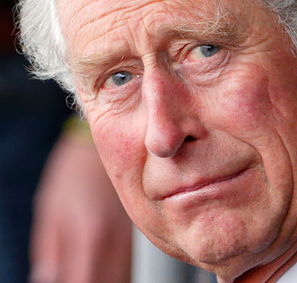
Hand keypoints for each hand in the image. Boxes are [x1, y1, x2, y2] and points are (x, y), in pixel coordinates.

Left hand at [29, 124, 132, 282]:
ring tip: (91, 273)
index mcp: (90, 236)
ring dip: (110, 280)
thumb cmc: (78, 171)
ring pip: (124, 277)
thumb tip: (47, 277)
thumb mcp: (51, 208)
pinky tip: (107, 268)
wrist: (116, 138)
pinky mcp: (141, 232)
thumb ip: (48, 248)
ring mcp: (132, 237)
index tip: (67, 282)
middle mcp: (116, 241)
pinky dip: (120, 272)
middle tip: (79, 276)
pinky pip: (131, 263)